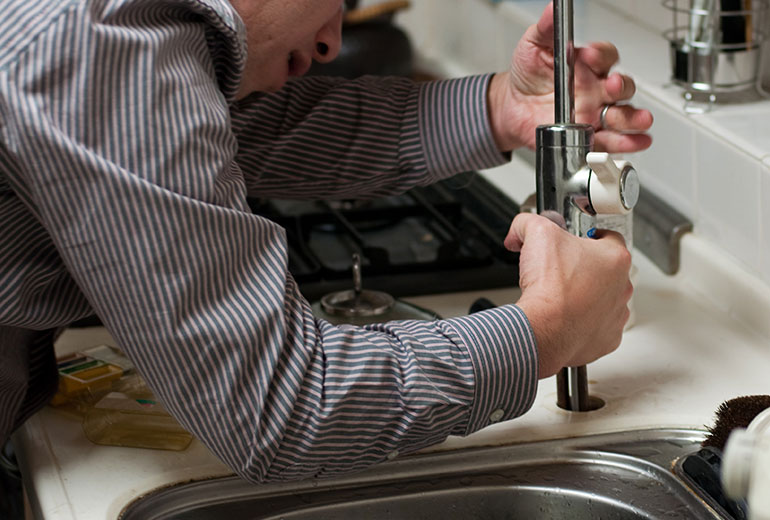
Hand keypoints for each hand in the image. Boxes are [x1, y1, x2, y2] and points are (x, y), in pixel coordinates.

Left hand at [488, 2, 652, 152]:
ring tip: (639, 119)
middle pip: (621, 87)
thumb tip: (553, 8)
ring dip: (633, 118)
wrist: (512, 107)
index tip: (588, 56)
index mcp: (587, 65)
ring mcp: (595, 113)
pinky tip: (636, 141)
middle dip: (620, 87)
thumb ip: (546, 28)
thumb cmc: (528, 75)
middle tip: (610, 86)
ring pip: (623, 114)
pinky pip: (612, 140)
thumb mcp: (533, 46)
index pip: (605, 56)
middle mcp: (597, 89)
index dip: (600, 55)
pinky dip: (628, 142)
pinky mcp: (589, 135)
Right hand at [504, 213, 632, 378]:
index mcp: (615, 258)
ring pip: (604, 299)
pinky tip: (565, 317)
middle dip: (585, 268)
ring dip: (587, 297)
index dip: (587, 237)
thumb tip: (520, 229)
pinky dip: (583, 323)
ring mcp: (617, 314)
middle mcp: (622, 286)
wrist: (544, 329)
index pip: (608, 237)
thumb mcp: (536, 234)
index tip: (574, 242)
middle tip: (561, 270)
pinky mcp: (607, 339)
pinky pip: (598, 326)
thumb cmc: (550, 288)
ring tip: (561, 296)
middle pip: (606, 270)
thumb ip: (529, 223)